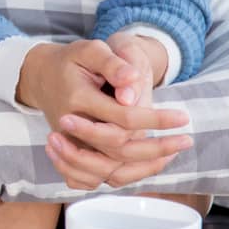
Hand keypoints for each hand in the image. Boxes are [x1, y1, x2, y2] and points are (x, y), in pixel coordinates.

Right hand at [17, 40, 190, 189]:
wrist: (41, 77)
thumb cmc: (70, 61)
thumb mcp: (89, 49)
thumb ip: (112, 64)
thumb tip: (132, 81)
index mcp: (78, 99)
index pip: (124, 117)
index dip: (156, 119)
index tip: (182, 117)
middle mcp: (72, 128)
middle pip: (120, 150)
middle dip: (157, 147)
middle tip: (187, 139)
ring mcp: (70, 144)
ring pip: (109, 170)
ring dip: (144, 167)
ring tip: (172, 154)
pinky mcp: (71, 155)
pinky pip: (95, 179)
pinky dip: (122, 177)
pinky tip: (145, 166)